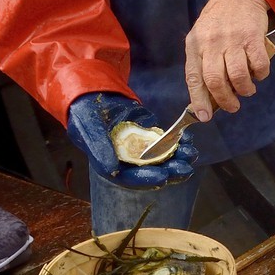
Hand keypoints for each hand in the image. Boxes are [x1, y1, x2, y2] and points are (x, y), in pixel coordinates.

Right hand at [66, 92, 195, 188]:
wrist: (93, 95)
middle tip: (185, 167)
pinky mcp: (148, 136)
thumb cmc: (85, 114)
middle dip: (170, 171)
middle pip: (151, 171)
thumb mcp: (89, 129)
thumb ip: (100, 149)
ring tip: (190, 153)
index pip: (131, 178)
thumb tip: (113, 170)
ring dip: (177, 158)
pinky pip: (166, 142)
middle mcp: (127, 161)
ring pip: (162, 158)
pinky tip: (187, 138)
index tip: (163, 177)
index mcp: (111, 165)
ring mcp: (139, 149)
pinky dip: (177, 141)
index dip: (147, 179)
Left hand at [185, 0, 273, 121]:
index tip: (204, 117)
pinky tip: (259, 73)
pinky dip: (261, 74)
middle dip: (225, 100)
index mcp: (195, 44)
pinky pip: (258, 64)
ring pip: (238, 75)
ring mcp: (233, 39)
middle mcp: (212, 42)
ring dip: (244, 90)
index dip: (199, 100)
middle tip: (233, 107)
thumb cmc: (219, 20)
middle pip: (215, 80)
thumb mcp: (202, 37)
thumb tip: (208, 96)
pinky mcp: (253, 36)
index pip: (194, 77)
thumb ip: (203, 62)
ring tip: (247, 90)